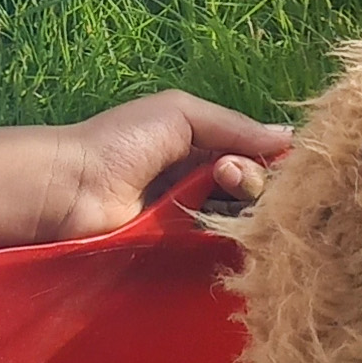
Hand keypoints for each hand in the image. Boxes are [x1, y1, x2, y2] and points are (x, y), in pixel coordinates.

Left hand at [47, 92, 292, 237]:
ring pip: (243, 215)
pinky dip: (233, 234)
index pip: (255, 152)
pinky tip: (234, 225)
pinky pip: (222, 244)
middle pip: (255, 185)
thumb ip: (234, 125)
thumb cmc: (120, 141)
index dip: (270, 155)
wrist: (71, 189)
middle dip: (254, 177)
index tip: (273, 156)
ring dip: (245, 203)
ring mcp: (193, 216)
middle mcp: (202, 179)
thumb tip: (289, 138)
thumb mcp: (180, 113)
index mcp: (201, 142)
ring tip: (223, 188)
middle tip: (227, 174)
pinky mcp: (183, 249)